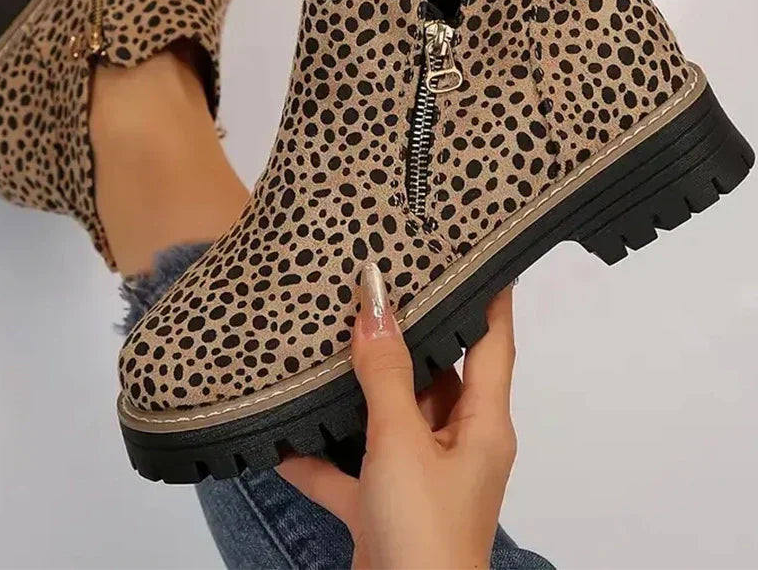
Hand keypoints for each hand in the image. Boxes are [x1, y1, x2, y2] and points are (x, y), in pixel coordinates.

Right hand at [278, 262, 516, 568]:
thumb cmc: (423, 529)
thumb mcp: (401, 442)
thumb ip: (384, 373)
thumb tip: (374, 302)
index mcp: (483, 424)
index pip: (495, 341)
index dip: (490, 294)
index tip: (476, 249)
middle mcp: (458, 444)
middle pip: (438, 374)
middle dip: (409, 334)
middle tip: (379, 283)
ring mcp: (421, 477)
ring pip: (392, 417)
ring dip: (361, 391)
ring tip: (333, 336)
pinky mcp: (385, 507)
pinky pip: (353, 468)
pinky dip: (322, 455)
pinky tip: (283, 434)